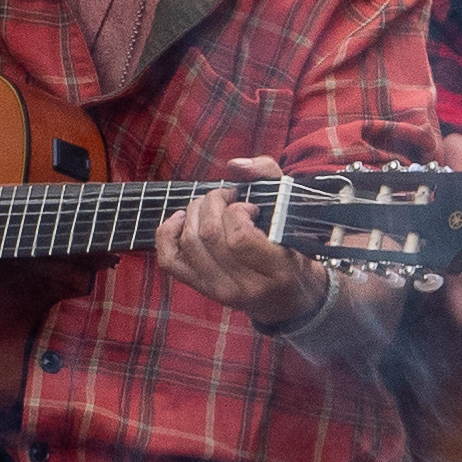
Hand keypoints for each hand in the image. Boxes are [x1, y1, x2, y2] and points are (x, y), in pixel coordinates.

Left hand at [154, 155, 326, 323]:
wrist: (289, 297)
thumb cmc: (293, 244)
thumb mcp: (292, 206)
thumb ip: (268, 174)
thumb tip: (234, 164)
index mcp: (277, 270)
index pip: (240, 238)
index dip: (239, 213)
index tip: (251, 207)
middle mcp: (245, 287)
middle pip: (210, 236)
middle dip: (213, 204)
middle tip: (227, 197)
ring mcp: (219, 291)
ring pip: (190, 243)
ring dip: (194, 212)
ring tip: (210, 205)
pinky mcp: (202, 289)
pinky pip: (170, 260)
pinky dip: (168, 234)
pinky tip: (180, 218)